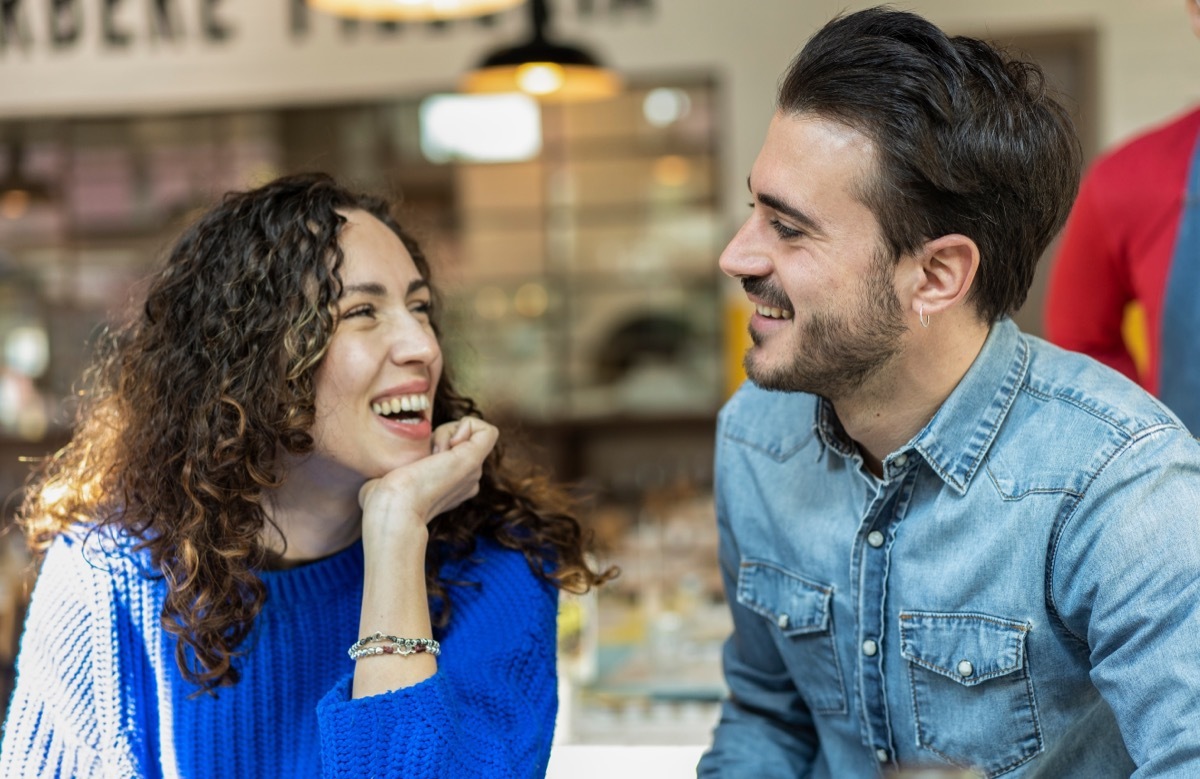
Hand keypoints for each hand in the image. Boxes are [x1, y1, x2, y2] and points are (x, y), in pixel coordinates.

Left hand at [357, 417, 498, 550]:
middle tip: (423, 459)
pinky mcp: (476, 460)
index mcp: (450, 487)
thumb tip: (385, 473)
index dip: (430, 445)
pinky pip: (486, 430)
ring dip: (445, 432)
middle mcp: (466, 481)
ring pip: (468, 432)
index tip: (413, 464)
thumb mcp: (387, 480)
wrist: (393, 508)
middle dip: (438, 436)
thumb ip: (394, 472)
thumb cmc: (381, 500)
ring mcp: (473, 472)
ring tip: (431, 456)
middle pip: (458, 438)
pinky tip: (447, 445)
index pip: (448, 451)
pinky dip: (465, 426)